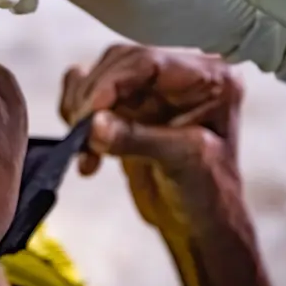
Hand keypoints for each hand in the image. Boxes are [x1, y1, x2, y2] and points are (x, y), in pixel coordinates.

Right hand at [59, 45, 245, 236]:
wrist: (198, 223)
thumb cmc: (210, 195)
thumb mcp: (182, 163)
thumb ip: (137, 139)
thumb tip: (94, 125)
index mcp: (210, 78)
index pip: (150, 62)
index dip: (113, 81)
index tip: (90, 112)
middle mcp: (180, 75)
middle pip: (118, 63)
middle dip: (93, 98)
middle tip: (82, 134)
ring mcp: (151, 89)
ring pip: (97, 75)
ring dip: (80, 110)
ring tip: (86, 149)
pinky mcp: (126, 105)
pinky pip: (87, 92)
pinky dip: (75, 116)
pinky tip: (85, 148)